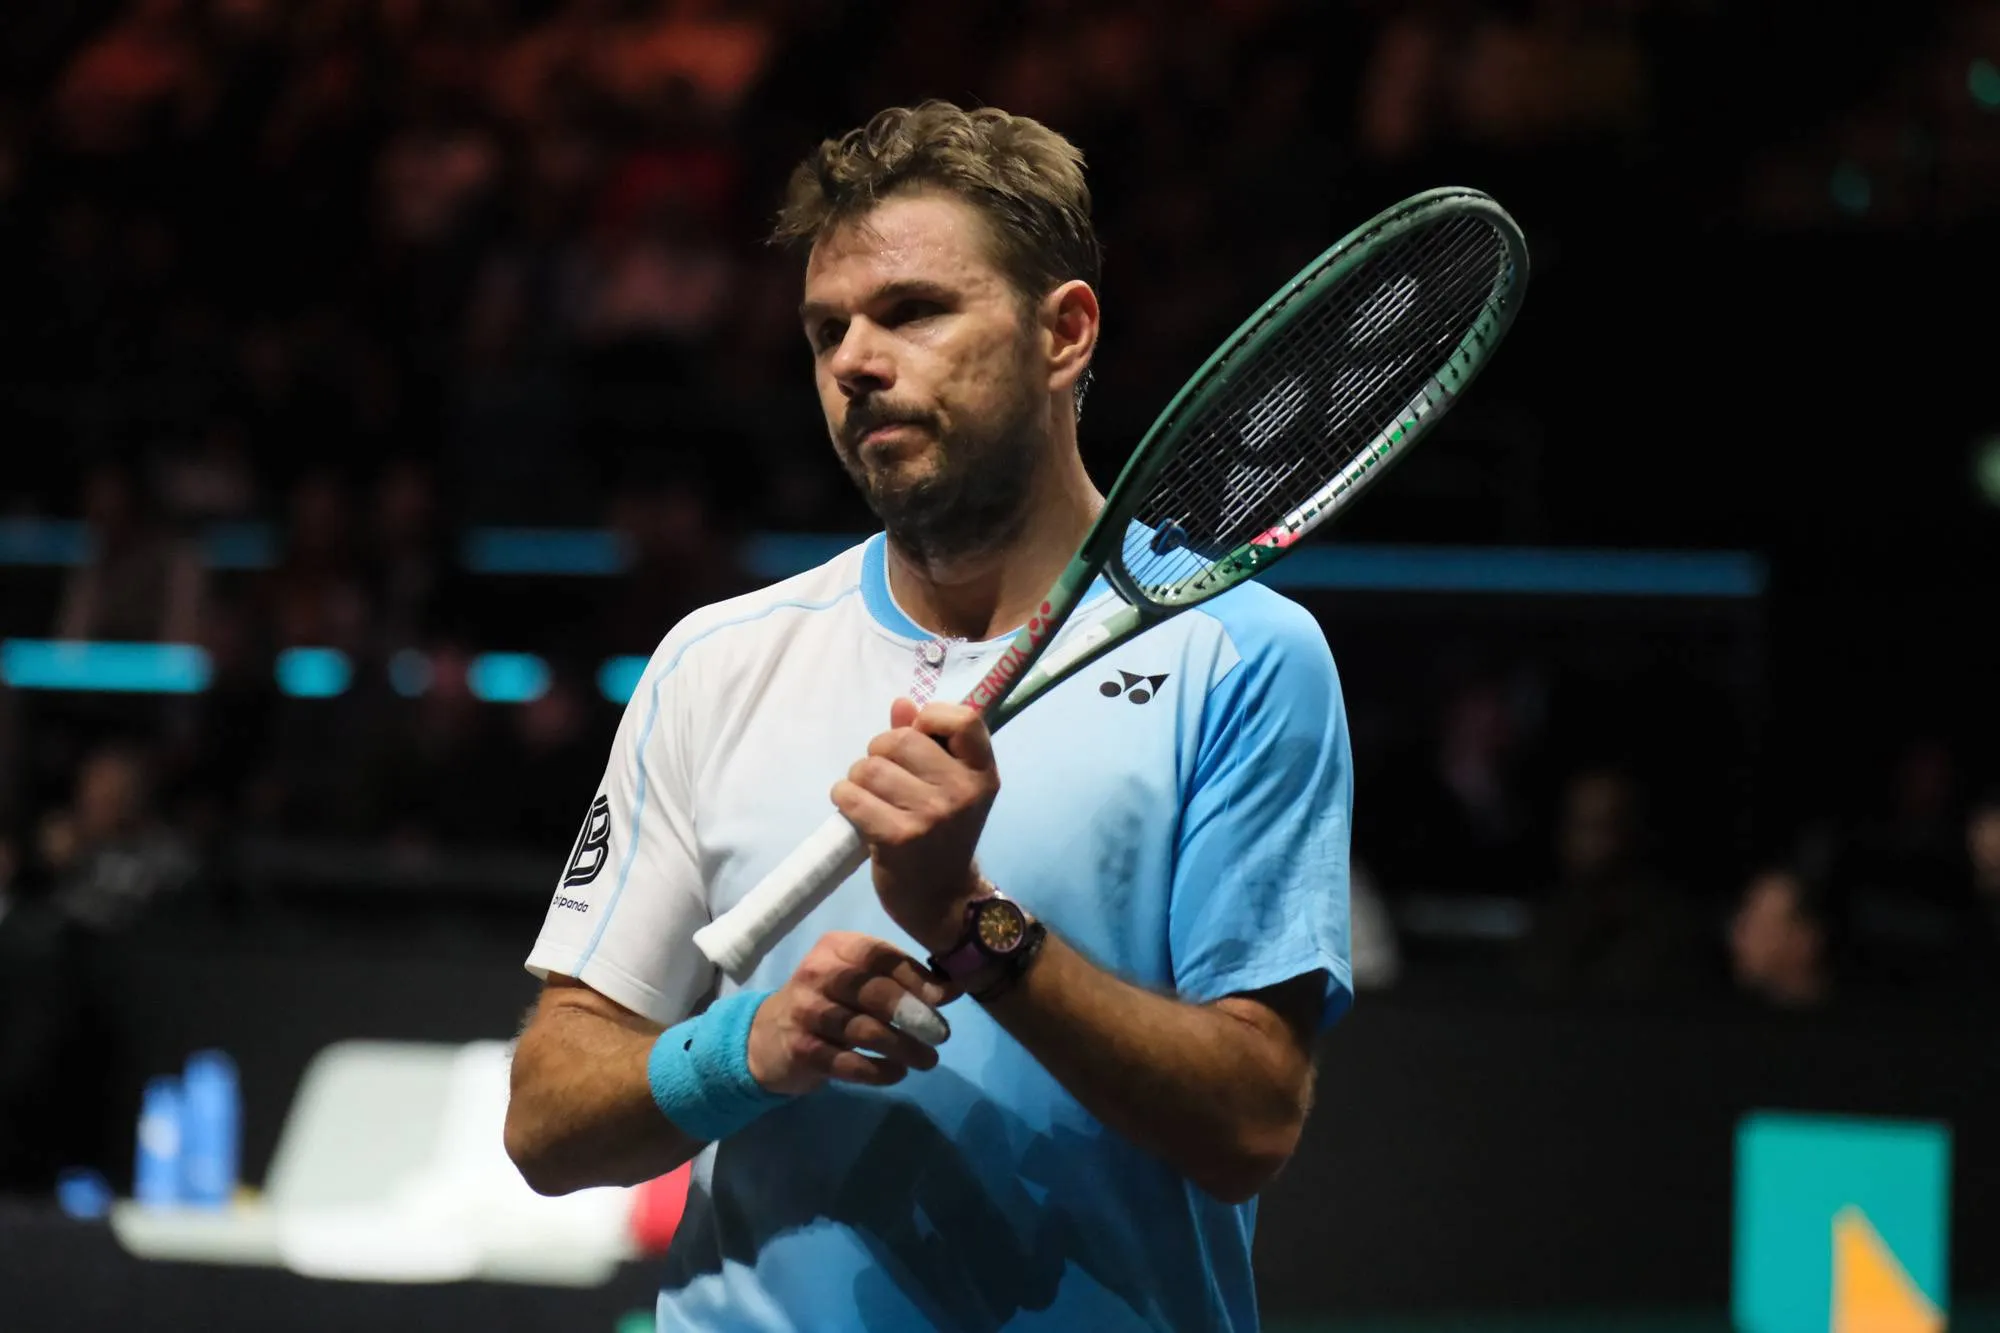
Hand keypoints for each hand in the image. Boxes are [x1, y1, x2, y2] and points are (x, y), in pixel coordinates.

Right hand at [746, 932, 956, 1096]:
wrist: (768, 1036)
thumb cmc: (829, 1000)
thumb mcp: (859, 978)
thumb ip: (901, 978)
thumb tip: (953, 988)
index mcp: (836, 948)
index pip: (881, 956)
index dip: (917, 977)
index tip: (946, 997)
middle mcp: (818, 974)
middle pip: (874, 992)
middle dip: (913, 1015)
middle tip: (941, 1035)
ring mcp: (806, 1012)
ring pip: (864, 1031)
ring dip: (903, 1048)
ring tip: (928, 1060)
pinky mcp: (802, 1049)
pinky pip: (848, 1063)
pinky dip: (878, 1071)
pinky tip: (897, 1074)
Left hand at [831, 698, 998, 951]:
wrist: (942, 899)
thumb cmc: (942, 835)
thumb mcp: (949, 787)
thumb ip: (928, 741)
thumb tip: (901, 704)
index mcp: (982, 773)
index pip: (963, 718)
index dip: (930, 718)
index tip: (919, 737)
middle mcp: (962, 792)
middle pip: (900, 739)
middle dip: (880, 752)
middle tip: (884, 777)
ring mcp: (932, 816)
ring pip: (869, 767)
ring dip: (857, 778)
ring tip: (868, 796)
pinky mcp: (899, 838)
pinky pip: (852, 796)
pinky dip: (844, 798)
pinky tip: (853, 809)